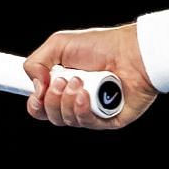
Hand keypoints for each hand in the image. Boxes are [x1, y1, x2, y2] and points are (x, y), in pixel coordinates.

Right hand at [24, 23, 160, 129]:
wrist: (132, 51)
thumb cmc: (102, 45)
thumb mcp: (59, 45)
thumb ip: (36, 63)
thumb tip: (35, 89)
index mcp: (64, 87)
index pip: (41, 107)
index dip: (35, 106)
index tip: (36, 96)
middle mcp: (77, 101)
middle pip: (51, 116)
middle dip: (51, 100)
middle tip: (63, 81)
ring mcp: (93, 111)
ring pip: (67, 120)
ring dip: (67, 101)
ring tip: (80, 81)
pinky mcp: (109, 119)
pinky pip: (87, 124)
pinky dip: (82, 110)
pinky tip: (87, 95)